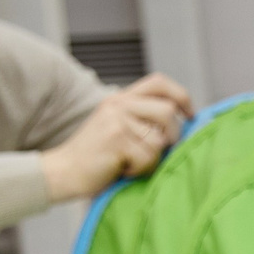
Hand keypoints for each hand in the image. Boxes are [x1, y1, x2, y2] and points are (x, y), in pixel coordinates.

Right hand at [42, 73, 195, 201]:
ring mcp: (116, 121)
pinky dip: (140, 170)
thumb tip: (185, 124)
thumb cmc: (97, 156)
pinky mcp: (116, 140)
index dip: (181, 96)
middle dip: (172, 136)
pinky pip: (148, 158)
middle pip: (167, 111)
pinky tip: (122, 169)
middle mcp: (118, 105)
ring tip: (130, 162)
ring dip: (152, 159)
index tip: (189, 115)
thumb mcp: (118, 128)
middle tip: (159, 151)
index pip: (159, 82)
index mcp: (121, 99)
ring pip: (159, 140)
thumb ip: (143, 120)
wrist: (63, 171)